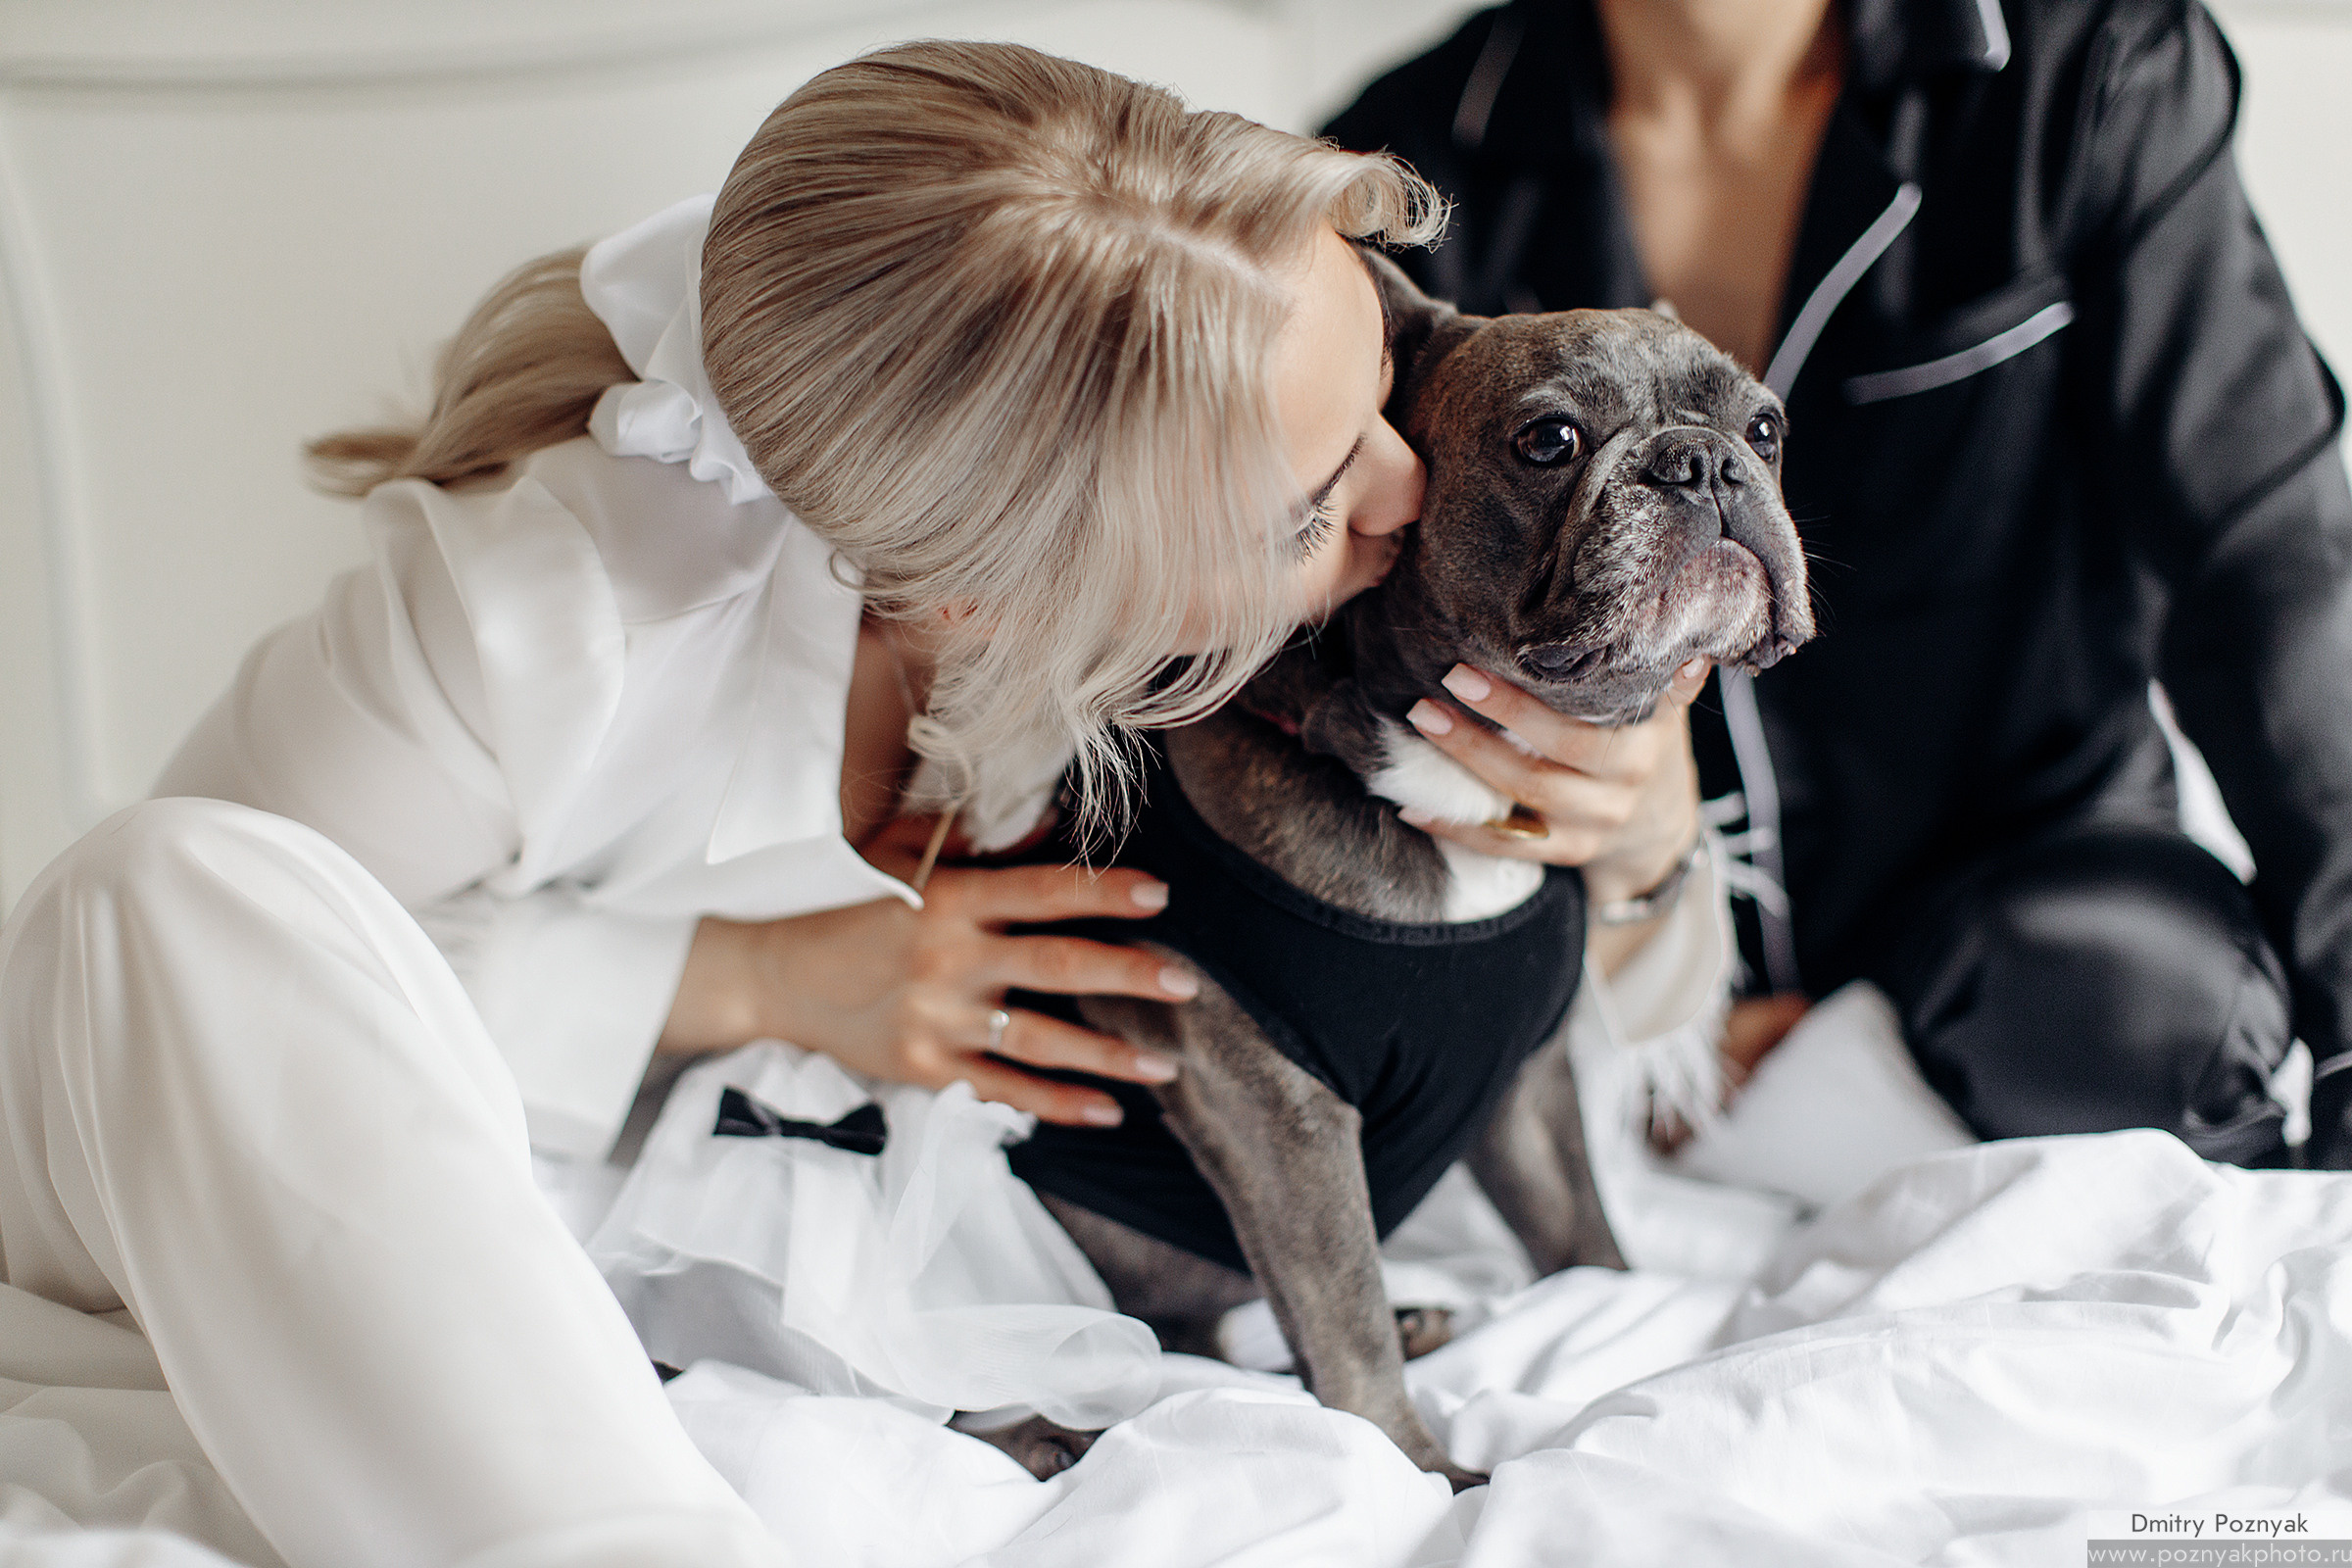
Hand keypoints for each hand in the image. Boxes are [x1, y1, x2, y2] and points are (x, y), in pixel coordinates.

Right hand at [661, 816, 1193, 1125]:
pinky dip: (1058, 1105)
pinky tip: (1109, 1110)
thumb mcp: (897, 858)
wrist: (768, 972)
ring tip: (1166, 1064)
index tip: (1161, 896)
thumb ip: (973, 843)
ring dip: (1111, 1054)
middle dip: (1130, 975)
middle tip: (1188, 983)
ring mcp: (940, 1021)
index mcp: (949, 900)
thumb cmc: (841, 903)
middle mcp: (950, 961)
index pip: (1042, 892)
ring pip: (1043, 1041)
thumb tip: (1053, 820)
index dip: (1104, 892)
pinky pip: (1004, 1091)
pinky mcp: (927, 1069)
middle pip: (1058, 967)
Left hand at [1397, 659, 1710, 908]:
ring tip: (1420, 728)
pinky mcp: (1560, 853)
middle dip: (1481, 733)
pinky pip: (1503, 844)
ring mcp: (1588, 831)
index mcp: (1640, 750)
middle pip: (1541, 770)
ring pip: (1520, 803)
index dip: (1521, 709)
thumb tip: (1692, 648)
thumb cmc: (1645, 741)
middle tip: (1432, 694)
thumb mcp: (1663, 710)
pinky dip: (1456, 827)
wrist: (1659, 822)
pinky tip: (1412, 805)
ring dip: (1463, 769)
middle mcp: (1616, 795)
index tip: (1467, 671)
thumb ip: (1667, 679)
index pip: (1576, 732)